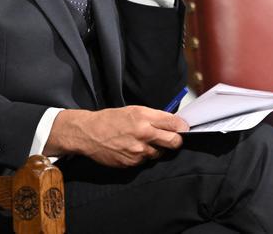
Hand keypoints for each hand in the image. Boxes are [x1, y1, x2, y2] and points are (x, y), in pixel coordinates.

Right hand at [44, 106, 188, 166]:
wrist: (89, 133)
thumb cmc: (110, 119)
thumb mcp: (134, 110)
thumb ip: (154, 117)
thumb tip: (173, 123)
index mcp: (145, 117)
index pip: (174, 123)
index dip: (182, 127)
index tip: (183, 128)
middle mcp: (143, 134)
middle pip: (174, 142)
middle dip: (176, 141)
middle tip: (173, 139)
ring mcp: (138, 151)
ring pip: (159, 153)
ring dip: (156, 149)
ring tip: (143, 142)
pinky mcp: (131, 163)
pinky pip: (145, 161)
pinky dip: (143, 156)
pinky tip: (132, 149)